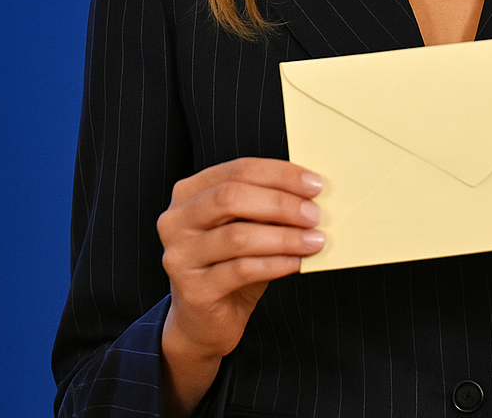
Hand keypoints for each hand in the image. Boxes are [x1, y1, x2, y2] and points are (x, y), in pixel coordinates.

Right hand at [157, 157, 324, 416]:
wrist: (203, 321)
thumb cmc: (230, 265)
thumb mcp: (246, 227)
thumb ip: (266, 207)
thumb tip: (312, 193)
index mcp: (189, 193)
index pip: (238, 170)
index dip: (279, 174)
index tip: (315, 184)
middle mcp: (176, 220)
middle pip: (230, 198)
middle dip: (280, 203)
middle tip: (315, 214)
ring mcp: (180, 255)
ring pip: (237, 236)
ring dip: (284, 237)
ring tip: (314, 240)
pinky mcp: (193, 289)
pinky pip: (241, 270)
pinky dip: (275, 264)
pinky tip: (297, 263)